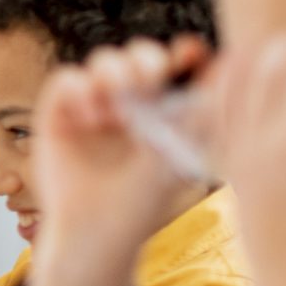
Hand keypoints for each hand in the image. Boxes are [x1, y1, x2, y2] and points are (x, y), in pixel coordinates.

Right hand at [21, 37, 211, 285]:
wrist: (95, 232)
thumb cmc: (140, 203)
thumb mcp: (179, 154)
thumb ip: (200, 111)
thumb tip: (228, 62)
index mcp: (158, 114)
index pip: (171, 69)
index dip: (180, 54)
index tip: (190, 52)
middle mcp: (125, 107)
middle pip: (136, 56)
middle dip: (145, 59)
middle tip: (150, 80)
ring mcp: (90, 109)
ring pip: (102, 61)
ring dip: (113, 73)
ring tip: (116, 108)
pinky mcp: (56, 116)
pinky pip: (66, 79)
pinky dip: (79, 90)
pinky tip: (90, 119)